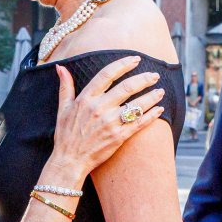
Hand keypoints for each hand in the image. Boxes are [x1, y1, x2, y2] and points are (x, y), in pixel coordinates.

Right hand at [47, 57, 164, 181]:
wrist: (69, 161)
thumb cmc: (66, 135)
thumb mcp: (63, 108)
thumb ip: (65, 86)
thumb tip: (61, 67)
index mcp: (86, 99)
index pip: (107, 75)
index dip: (123, 64)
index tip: (135, 59)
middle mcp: (99, 108)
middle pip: (127, 87)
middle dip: (144, 79)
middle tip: (154, 75)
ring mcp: (110, 123)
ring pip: (136, 104)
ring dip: (151, 96)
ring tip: (161, 91)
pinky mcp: (119, 137)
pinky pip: (139, 123)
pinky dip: (151, 115)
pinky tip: (159, 109)